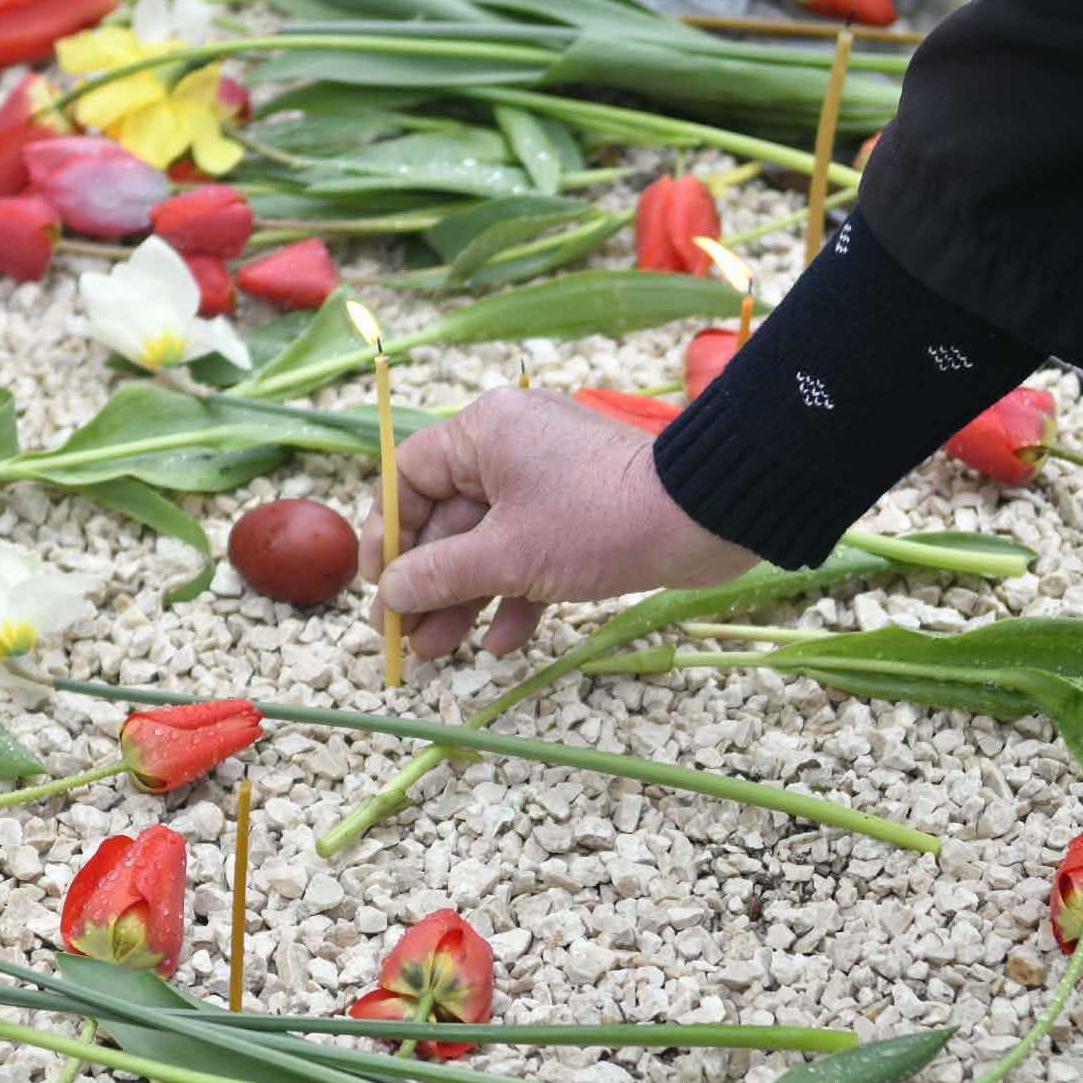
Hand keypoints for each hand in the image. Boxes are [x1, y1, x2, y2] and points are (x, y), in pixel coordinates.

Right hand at [360, 387, 758, 657]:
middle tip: (404, 635)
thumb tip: (391, 593)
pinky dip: (516, 594)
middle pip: (448, 517)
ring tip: (440, 651)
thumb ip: (439, 575)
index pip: (410, 475)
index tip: (380, 584)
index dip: (387, 532)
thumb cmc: (597, 522)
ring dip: (465, 597)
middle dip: (427, 581)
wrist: (703, 519)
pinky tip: (502, 642)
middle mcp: (513, 445)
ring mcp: (550, 480)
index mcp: (484, 431)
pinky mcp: (582, 513)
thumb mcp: (506, 555)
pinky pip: (533, 552)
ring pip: (490, 541)